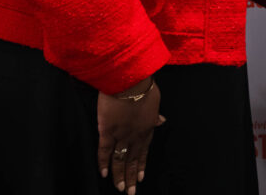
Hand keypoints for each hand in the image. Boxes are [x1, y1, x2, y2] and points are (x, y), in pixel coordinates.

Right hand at [98, 78, 163, 194]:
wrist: (129, 80)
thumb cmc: (143, 86)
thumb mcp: (155, 101)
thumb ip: (156, 114)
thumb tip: (162, 121)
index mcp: (148, 128)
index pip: (144, 151)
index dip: (141, 165)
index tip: (140, 177)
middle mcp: (136, 135)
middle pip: (133, 160)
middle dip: (131, 177)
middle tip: (130, 192)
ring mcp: (122, 135)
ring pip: (120, 160)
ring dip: (119, 176)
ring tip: (120, 189)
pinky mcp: (107, 131)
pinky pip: (105, 151)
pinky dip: (103, 163)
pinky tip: (103, 174)